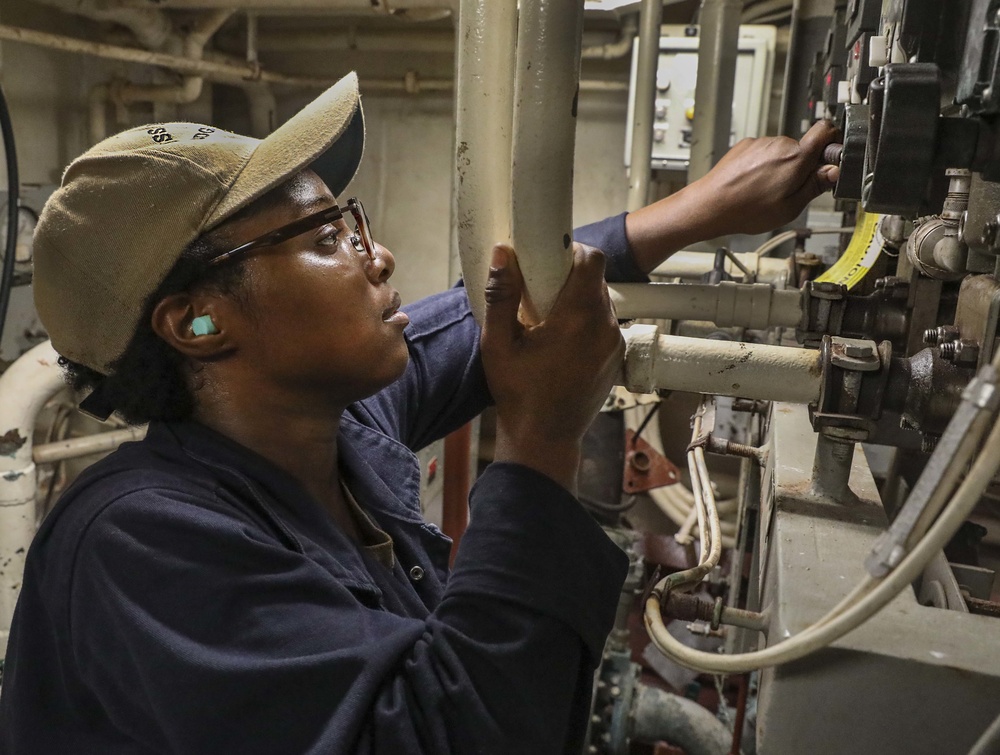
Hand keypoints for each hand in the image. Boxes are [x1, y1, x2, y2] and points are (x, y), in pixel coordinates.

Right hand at [481, 243, 623, 493]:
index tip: (549, 258)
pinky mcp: (616, 358)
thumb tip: (502, 254)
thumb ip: (500, 296)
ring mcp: (614, 344)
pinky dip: (586, 321)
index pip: (592, 260)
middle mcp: (604, 327)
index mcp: (578, 318)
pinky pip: (605, 324)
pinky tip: (561, 338)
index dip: (573, 250)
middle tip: (541, 287)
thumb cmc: (518, 394)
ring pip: (602, 301)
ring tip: (549, 315)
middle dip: (571, 275)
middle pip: (597, 279)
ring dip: (579, 299)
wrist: (545, 439)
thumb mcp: (498, 344)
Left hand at [692, 120, 841, 236]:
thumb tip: (835, 171)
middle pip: (802, 147)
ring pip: (782, 151)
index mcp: (795, 157)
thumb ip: (815, 186)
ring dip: (780, 167)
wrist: (710, 205)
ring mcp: (760, 143)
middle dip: (801, 166)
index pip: (826, 130)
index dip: (833, 142)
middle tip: (790, 190)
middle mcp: (779, 144)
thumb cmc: (746, 210)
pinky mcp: (746, 145)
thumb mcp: (789, 208)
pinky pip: (763, 152)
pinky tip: (753, 183)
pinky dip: (763, 165)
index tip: (830, 159)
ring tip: (765, 190)